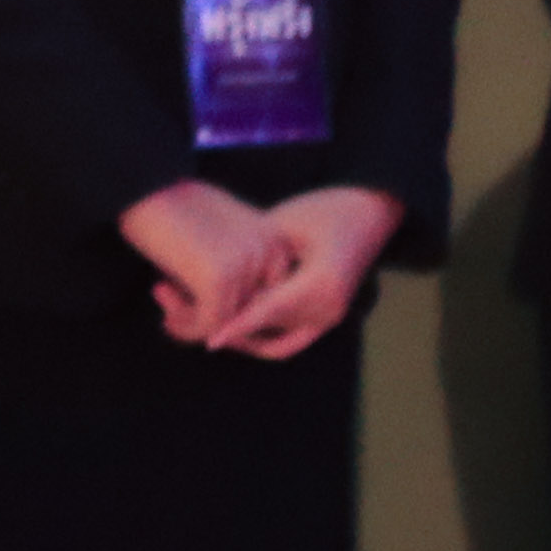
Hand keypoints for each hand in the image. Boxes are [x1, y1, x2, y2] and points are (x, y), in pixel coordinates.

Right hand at [117, 180, 279, 344]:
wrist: (142, 183)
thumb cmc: (173, 207)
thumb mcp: (218, 236)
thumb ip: (234, 266)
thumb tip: (232, 319)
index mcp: (275, 238)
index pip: (268, 295)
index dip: (233, 305)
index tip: (195, 297)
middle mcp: (270, 251)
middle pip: (252, 310)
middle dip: (213, 315)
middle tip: (173, 302)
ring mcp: (247, 265)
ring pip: (229, 321)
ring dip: (193, 321)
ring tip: (163, 297)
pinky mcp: (219, 279)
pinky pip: (209, 325)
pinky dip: (185, 328)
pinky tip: (164, 317)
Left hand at [197, 187, 399, 359]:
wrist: (369, 212)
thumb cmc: (325, 209)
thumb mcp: (282, 227)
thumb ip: (253, 259)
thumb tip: (207, 279)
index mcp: (321, 283)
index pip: (269, 311)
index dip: (238, 326)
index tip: (209, 340)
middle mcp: (329, 307)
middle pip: (266, 330)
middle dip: (225, 329)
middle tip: (180, 317)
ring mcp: (330, 316)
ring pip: (272, 338)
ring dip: (237, 334)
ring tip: (196, 317)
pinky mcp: (325, 317)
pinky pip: (285, 340)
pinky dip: (257, 337)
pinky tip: (227, 322)